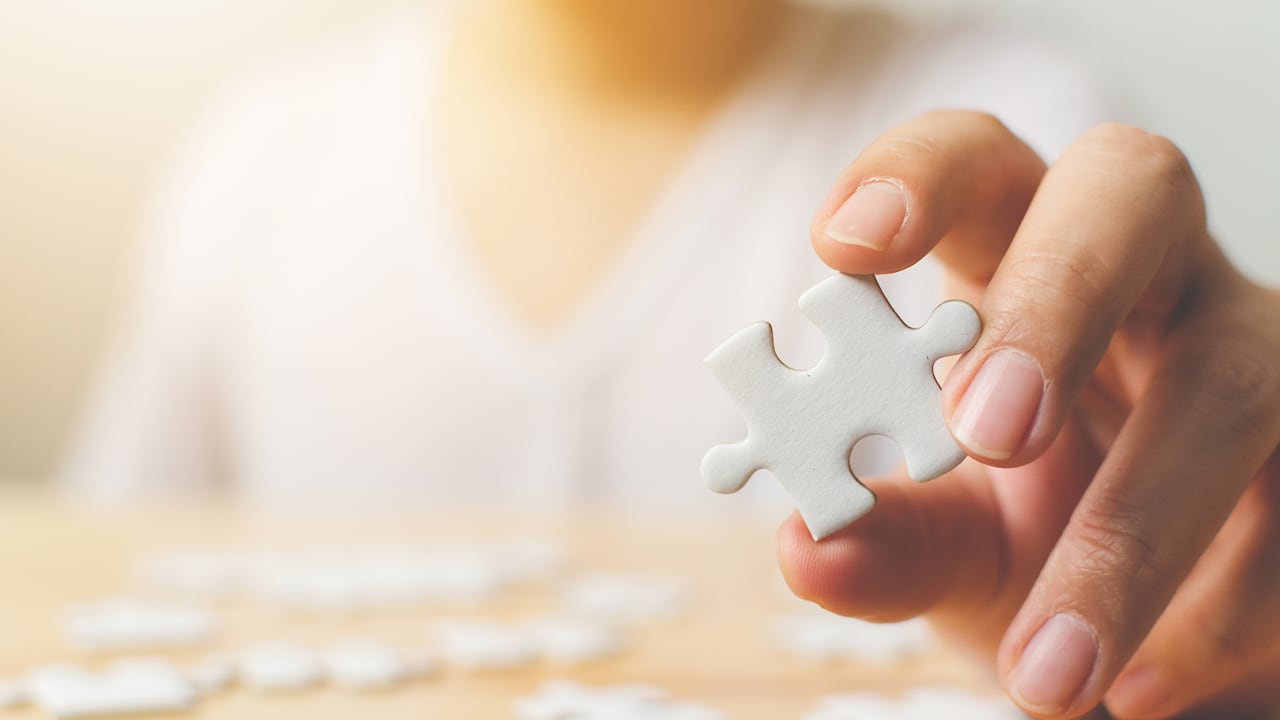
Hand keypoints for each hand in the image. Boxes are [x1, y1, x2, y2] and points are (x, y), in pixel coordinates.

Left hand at [777, 111, 1279, 718]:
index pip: (976, 160)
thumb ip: (888, 538)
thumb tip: (812, 547)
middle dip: (1056, 296)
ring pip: (1233, 383)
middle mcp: (1147, 277)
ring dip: (1133, 533)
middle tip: (985, 429)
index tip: (842, 245)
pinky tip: (1145, 689)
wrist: (1157, 634)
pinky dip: (1223, 612)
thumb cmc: (1027, 536)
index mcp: (1018, 261)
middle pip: (1132, 190)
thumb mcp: (949, 540)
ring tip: (1049, 669)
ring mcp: (1254, 351)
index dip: (917, 175)